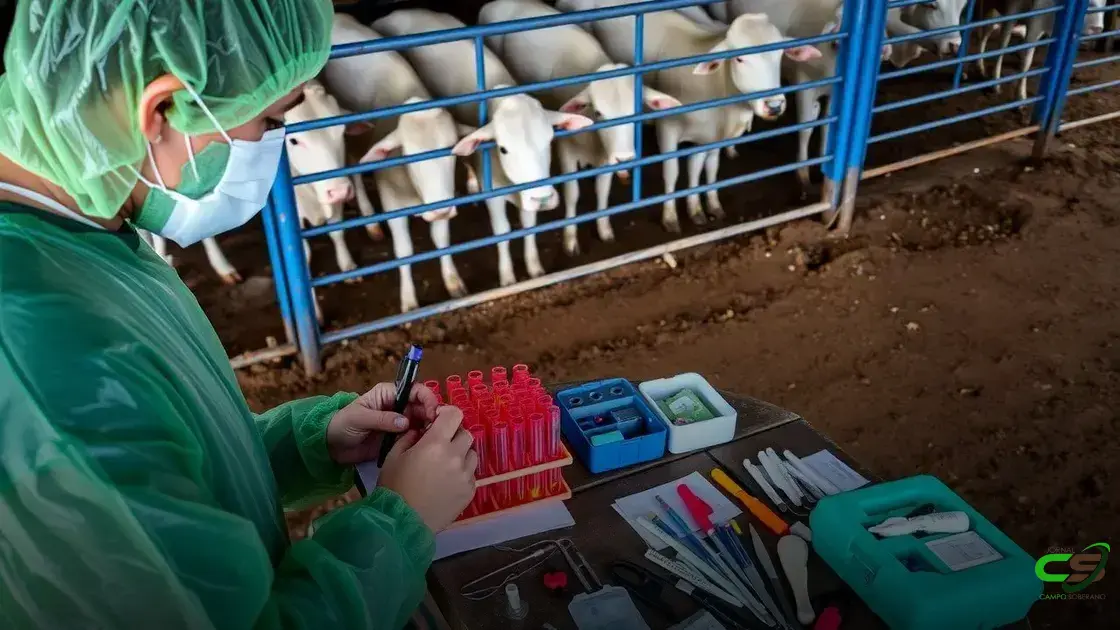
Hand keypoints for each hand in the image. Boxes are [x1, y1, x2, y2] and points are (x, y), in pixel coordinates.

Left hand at [326, 383, 439, 464]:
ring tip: (432, 438)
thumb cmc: (342, 425)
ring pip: (421, 421)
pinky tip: (425, 445)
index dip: (425, 398)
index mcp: (388, 394)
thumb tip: (405, 422)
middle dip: (431, 414)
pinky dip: (421, 439)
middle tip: (435, 428)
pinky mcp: (398, 438)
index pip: (413, 390)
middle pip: (421, 405)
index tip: (431, 413)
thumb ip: (382, 419)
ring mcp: (399, 422)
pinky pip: (414, 436)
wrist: (332, 447)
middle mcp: (397, 405)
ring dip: (429, 427)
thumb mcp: (359, 418)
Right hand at [378, 405, 477, 531]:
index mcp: (436, 443)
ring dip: (460, 454)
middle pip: (465, 433)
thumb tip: (422, 430)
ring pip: (472, 454)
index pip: (454, 414)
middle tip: (439, 445)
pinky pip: (471, 474)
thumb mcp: (394, 456)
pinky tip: (447, 482)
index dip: (446, 414)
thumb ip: (410, 437)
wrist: (402, 522)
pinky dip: (462, 473)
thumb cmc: (394, 487)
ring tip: (445, 465)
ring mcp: (466, 475)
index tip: (438, 421)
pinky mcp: (470, 491)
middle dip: (453, 435)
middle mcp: (456, 456)